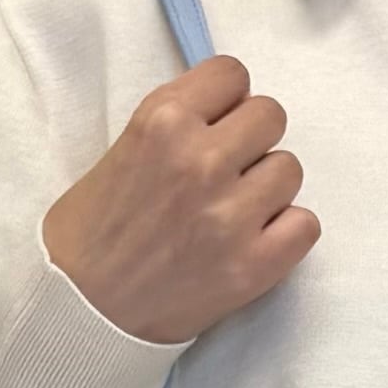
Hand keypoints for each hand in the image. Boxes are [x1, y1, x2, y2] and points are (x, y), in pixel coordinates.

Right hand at [40, 55, 319, 343]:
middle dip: (252, 140)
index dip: (228, 101)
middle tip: (228, 170)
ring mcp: (230, 215)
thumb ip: (175, 124)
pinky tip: (256, 240)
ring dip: (269, 187)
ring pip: (290, 169)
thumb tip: (224, 115)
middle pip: (270, 115)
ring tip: (236, 211)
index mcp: (163, 121)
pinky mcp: (252, 266)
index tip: (217, 125)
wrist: (82, 312)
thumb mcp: (122, 146)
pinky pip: (305, 225)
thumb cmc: (91, 233)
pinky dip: (287, 232)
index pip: (232, 74)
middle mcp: (201, 160)